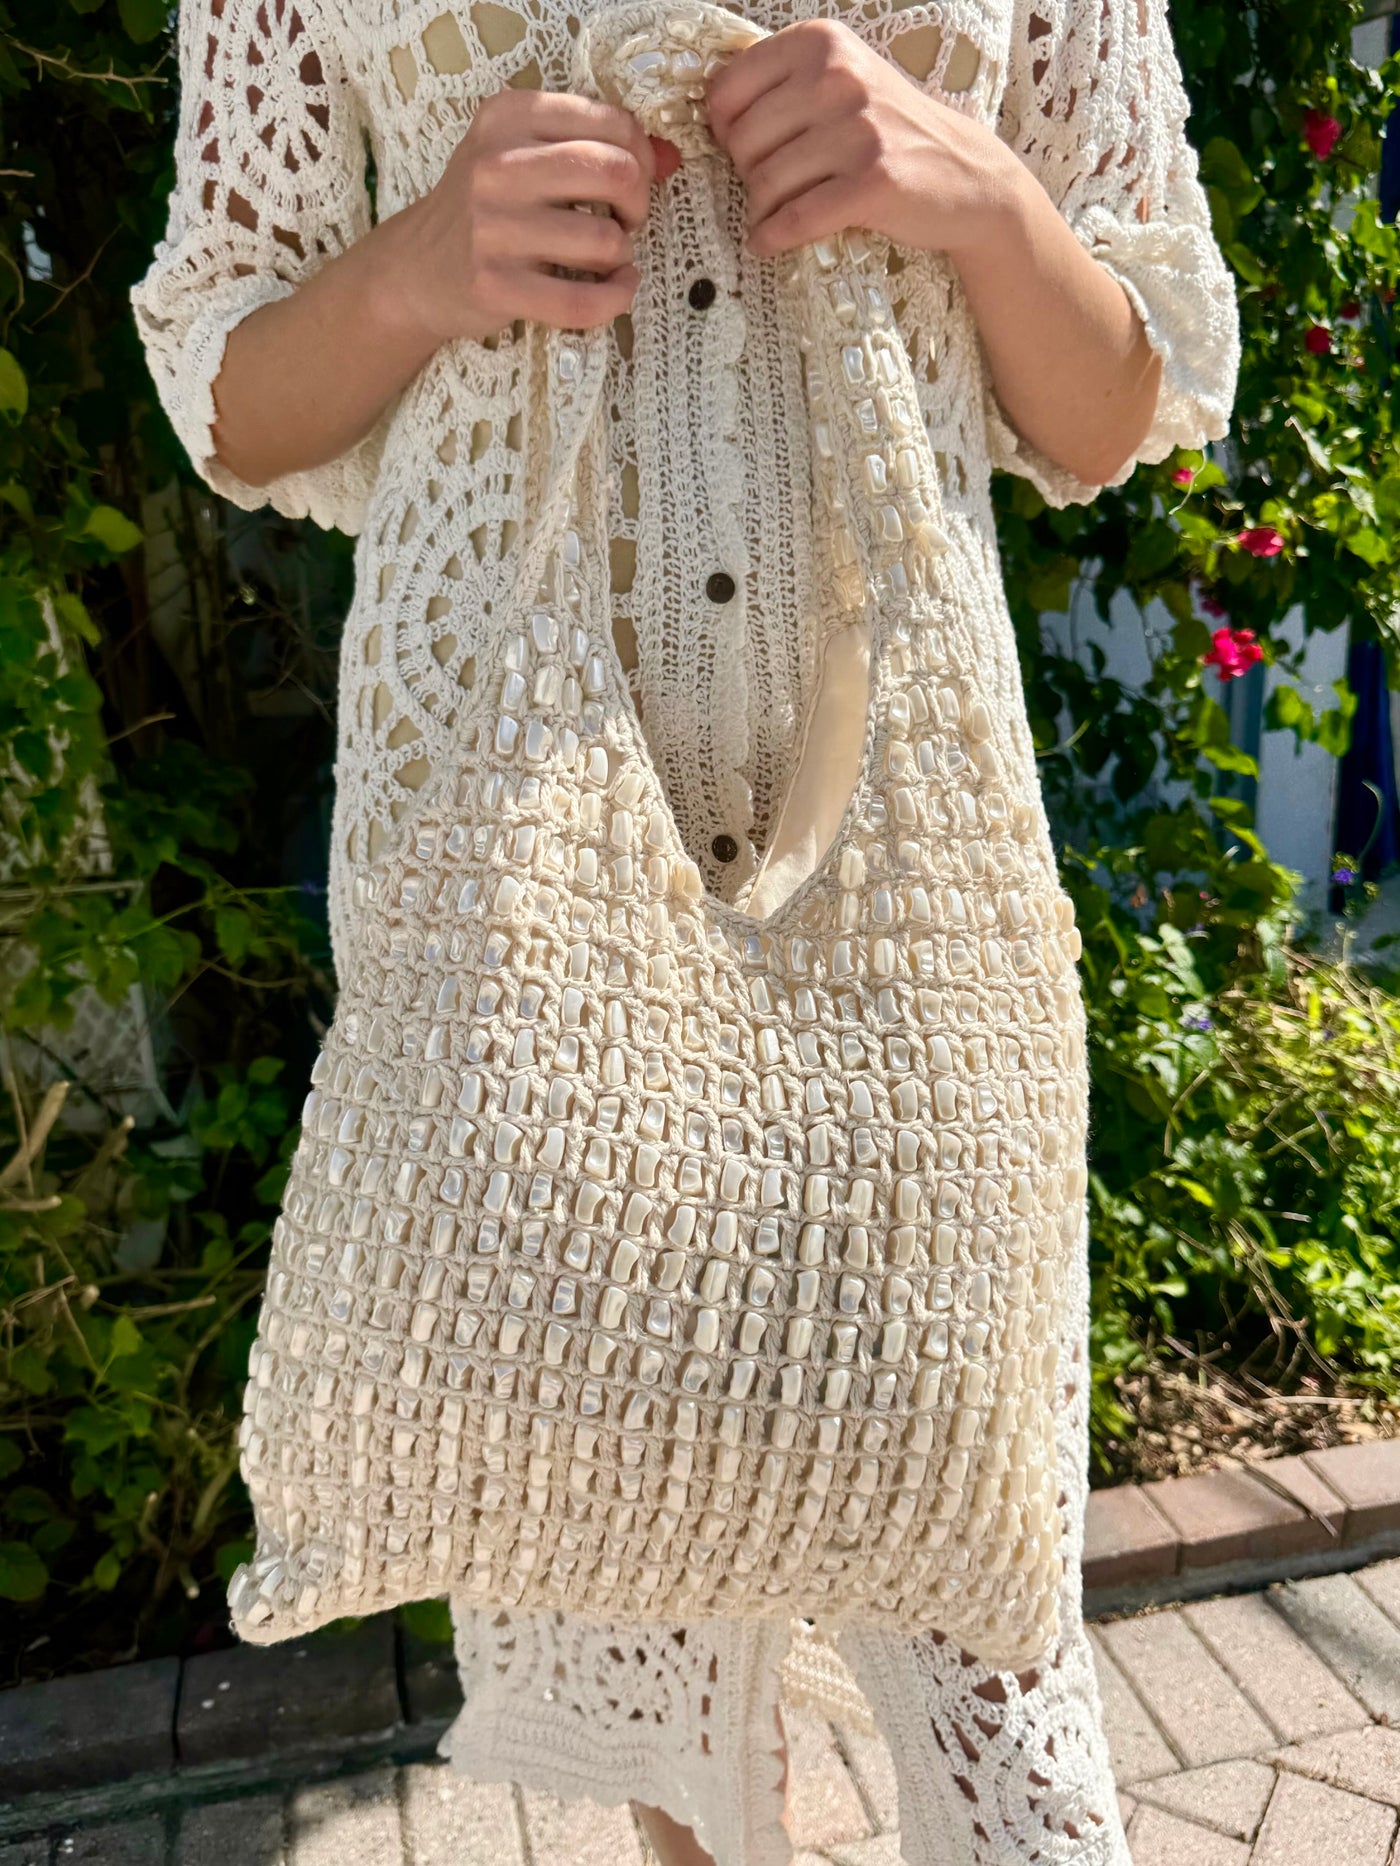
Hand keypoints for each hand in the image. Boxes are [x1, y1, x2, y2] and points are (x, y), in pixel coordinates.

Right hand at [392, 90, 657, 342]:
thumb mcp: (527, 154)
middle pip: (616, 172)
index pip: (612, 123)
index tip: (632, 180)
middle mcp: (497, 164)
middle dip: (638, 202)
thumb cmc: (487, 206)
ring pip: (605, 239)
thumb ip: (598, 146)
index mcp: (508, 115)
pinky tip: (616, 289)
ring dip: (621, 253)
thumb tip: (671, 157)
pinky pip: (584, 300)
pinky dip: (617, 298)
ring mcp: (493, 227)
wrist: (418, 268)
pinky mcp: (497, 285)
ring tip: (604, 256)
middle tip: (624, 219)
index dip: (641, 155)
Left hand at [706, 18, 1022, 260]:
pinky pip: (795, 219)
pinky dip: (773, 237)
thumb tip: (712, 119)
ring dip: (762, 211)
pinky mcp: (872, 183)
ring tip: (779, 214)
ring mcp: (858, 130)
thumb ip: (783, 86)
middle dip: (746, 174)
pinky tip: (769, 242)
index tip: (746, 149)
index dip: (726, 130)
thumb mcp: (840, 81)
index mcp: (820, 44)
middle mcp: (837, 77)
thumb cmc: (889, 131)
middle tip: (771, 186)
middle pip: (742, 142)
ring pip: (765, 184)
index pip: (728, 91)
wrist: (966, 173)